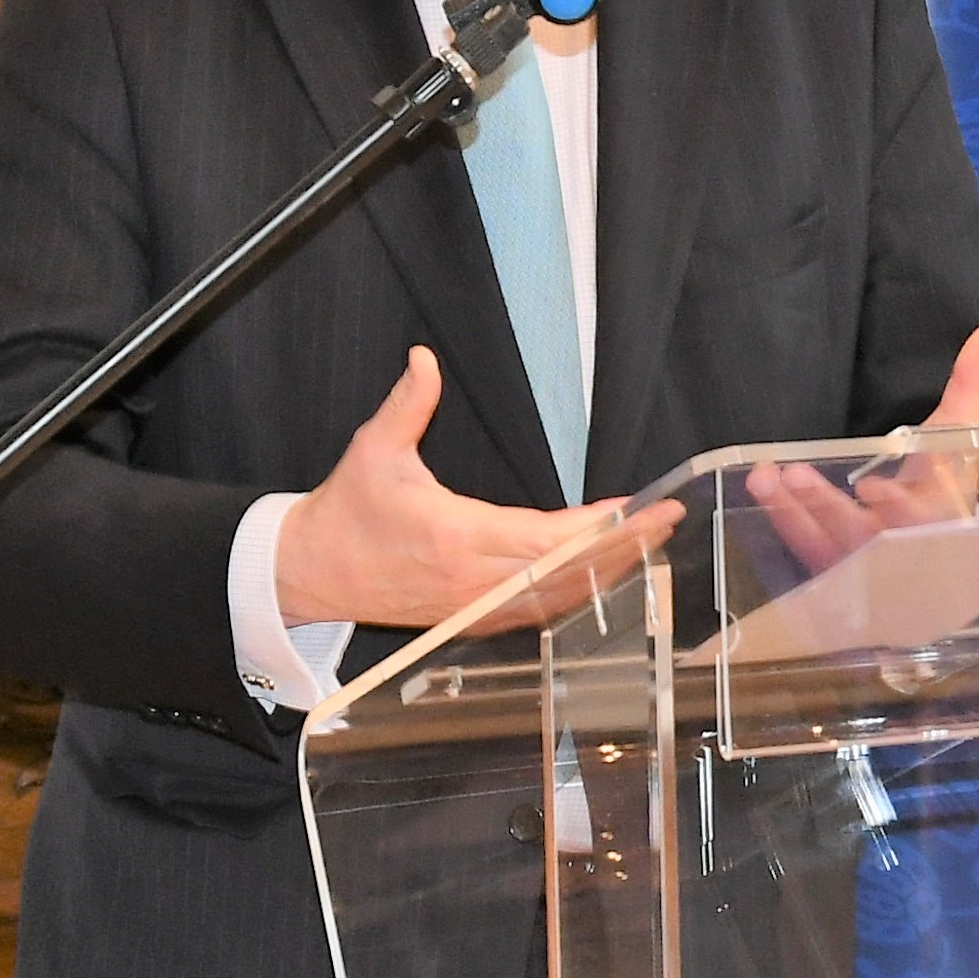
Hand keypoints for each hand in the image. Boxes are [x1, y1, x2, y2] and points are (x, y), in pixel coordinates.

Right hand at [276, 348, 675, 635]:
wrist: (310, 574)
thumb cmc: (345, 510)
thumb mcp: (373, 450)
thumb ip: (407, 405)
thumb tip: (424, 358)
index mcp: (454, 536)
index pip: (544, 539)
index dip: (595, 527)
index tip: (635, 506)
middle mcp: (471, 581)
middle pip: (564, 571)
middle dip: (622, 546)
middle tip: (668, 518)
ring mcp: (472, 607)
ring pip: (557, 597)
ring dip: (608, 572)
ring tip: (651, 542)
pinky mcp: (470, 619)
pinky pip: (536, 612)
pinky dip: (577, 594)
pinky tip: (607, 575)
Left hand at [748, 324, 978, 576]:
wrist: (934, 553)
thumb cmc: (944, 486)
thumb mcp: (958, 439)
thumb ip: (969, 386)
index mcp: (937, 516)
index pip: (919, 516)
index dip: (896, 505)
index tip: (870, 486)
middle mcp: (897, 547)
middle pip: (861, 534)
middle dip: (827, 506)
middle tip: (795, 474)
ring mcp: (860, 565)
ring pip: (822, 544)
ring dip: (790, 511)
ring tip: (763, 475)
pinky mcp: (831, 571)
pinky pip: (801, 550)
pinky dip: (780, 520)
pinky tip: (760, 487)